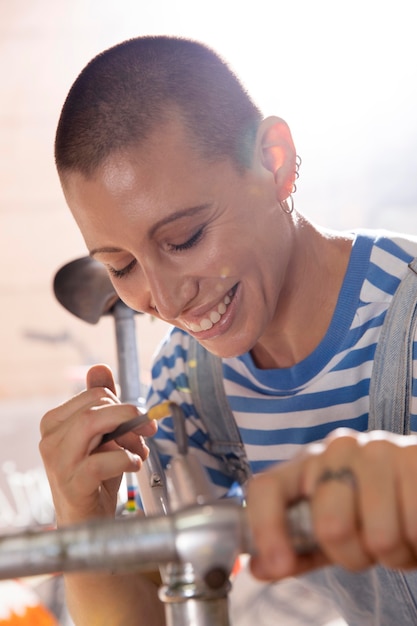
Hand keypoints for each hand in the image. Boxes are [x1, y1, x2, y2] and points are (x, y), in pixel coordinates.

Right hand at [39, 364, 156, 525]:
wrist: (88, 523)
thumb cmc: (95, 478)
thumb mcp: (103, 436)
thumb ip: (101, 402)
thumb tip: (100, 368)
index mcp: (55, 422)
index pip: (95, 395)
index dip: (124, 404)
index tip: (142, 420)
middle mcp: (50, 439)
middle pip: (96, 407)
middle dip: (130, 417)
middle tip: (147, 433)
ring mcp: (58, 461)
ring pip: (94, 424)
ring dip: (128, 435)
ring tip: (139, 451)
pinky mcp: (72, 483)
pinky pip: (103, 459)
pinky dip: (126, 459)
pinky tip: (134, 465)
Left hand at [246, 428, 416, 579]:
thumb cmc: (372, 504)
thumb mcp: (333, 523)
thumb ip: (297, 545)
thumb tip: (259, 567)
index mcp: (308, 462)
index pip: (268, 487)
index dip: (267, 528)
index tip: (277, 564)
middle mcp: (339, 449)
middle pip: (330, 526)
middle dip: (353, 556)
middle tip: (367, 546)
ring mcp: (378, 451)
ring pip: (378, 537)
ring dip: (391, 554)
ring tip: (396, 533)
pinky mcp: (414, 462)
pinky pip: (412, 531)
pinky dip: (415, 544)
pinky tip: (412, 525)